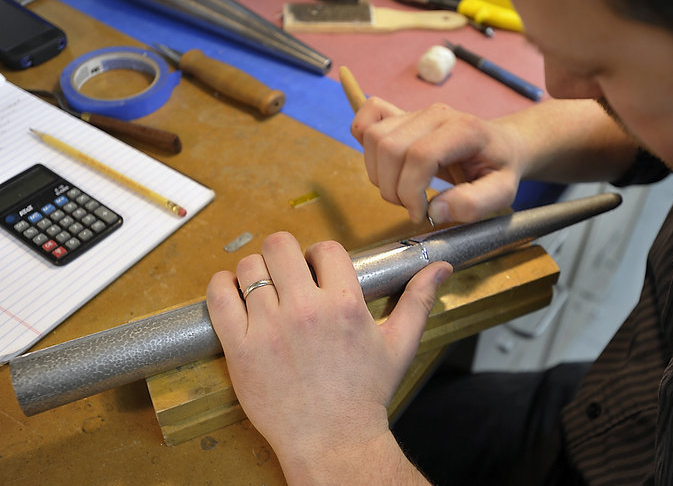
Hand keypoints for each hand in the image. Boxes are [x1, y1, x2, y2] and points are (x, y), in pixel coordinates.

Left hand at [206, 232, 451, 464]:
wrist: (333, 441)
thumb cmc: (364, 396)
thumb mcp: (399, 345)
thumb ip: (418, 300)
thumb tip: (439, 267)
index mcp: (343, 305)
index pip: (324, 248)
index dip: (319, 255)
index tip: (316, 270)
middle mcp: (305, 310)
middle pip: (280, 245)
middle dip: (284, 254)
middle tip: (286, 273)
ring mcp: (269, 328)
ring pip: (249, 267)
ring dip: (254, 271)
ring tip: (262, 288)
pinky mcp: (240, 347)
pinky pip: (219, 296)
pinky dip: (221, 285)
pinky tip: (232, 291)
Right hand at [351, 97, 523, 223]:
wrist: (500, 146)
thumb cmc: (499, 169)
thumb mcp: (502, 193)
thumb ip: (474, 204)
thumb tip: (435, 212)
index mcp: (463, 129)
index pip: (420, 155)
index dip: (411, 191)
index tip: (420, 215)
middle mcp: (435, 114)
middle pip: (390, 147)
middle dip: (392, 188)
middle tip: (412, 207)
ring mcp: (415, 112)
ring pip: (373, 138)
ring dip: (378, 175)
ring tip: (402, 192)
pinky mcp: (401, 115)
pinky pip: (367, 117)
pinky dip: (363, 141)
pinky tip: (383, 165)